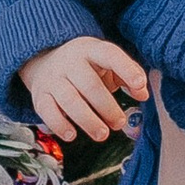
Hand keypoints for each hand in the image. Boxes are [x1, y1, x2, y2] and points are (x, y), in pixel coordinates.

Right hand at [20, 34, 148, 142]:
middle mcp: (70, 62)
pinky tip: (72, 135)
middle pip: (90, 84)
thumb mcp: (106, 63)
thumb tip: (143, 93)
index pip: (110, 55)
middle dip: (107, 107)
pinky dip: (60, 125)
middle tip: (119, 123)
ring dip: (88, 120)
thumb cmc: (86, 66)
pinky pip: (48, 111)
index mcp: (91, 50)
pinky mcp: (40, 95)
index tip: (139, 85)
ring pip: (69, 100)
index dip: (126, 69)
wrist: (44, 60)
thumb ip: (127, 75)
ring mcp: (53, 78)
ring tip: (102, 134)